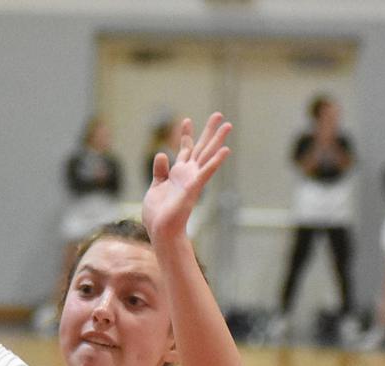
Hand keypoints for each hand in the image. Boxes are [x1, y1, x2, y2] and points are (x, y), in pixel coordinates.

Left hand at [142, 112, 231, 240]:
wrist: (161, 231)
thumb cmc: (158, 214)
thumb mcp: (155, 187)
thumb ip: (160, 171)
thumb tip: (161, 153)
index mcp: (178, 173)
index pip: (184, 148)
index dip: (186, 134)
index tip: (187, 119)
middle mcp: (188, 174)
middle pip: (201, 148)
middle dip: (209, 131)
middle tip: (219, 115)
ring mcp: (192, 180)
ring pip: (207, 155)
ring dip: (218, 140)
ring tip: (228, 124)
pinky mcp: (193, 188)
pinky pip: (206, 172)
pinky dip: (215, 161)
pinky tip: (225, 150)